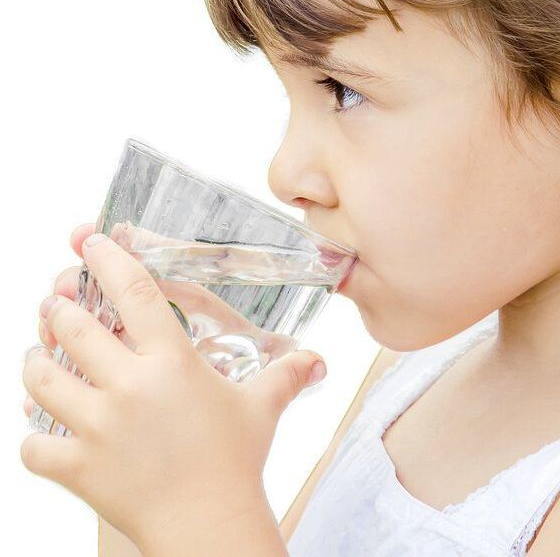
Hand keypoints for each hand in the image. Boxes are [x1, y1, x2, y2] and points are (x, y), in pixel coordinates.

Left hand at [21, 224, 326, 550]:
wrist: (210, 525)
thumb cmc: (236, 461)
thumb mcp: (262, 408)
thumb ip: (287, 375)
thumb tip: (318, 361)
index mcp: (171, 362)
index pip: (132, 292)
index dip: (108, 259)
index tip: (90, 241)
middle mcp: (129, 386)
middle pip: (71, 327)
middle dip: (58, 309)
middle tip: (58, 305)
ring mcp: (97, 426)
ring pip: (40, 378)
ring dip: (35, 362)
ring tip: (38, 357)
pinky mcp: (77, 467)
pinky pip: (32, 447)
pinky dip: (32, 437)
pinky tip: (42, 428)